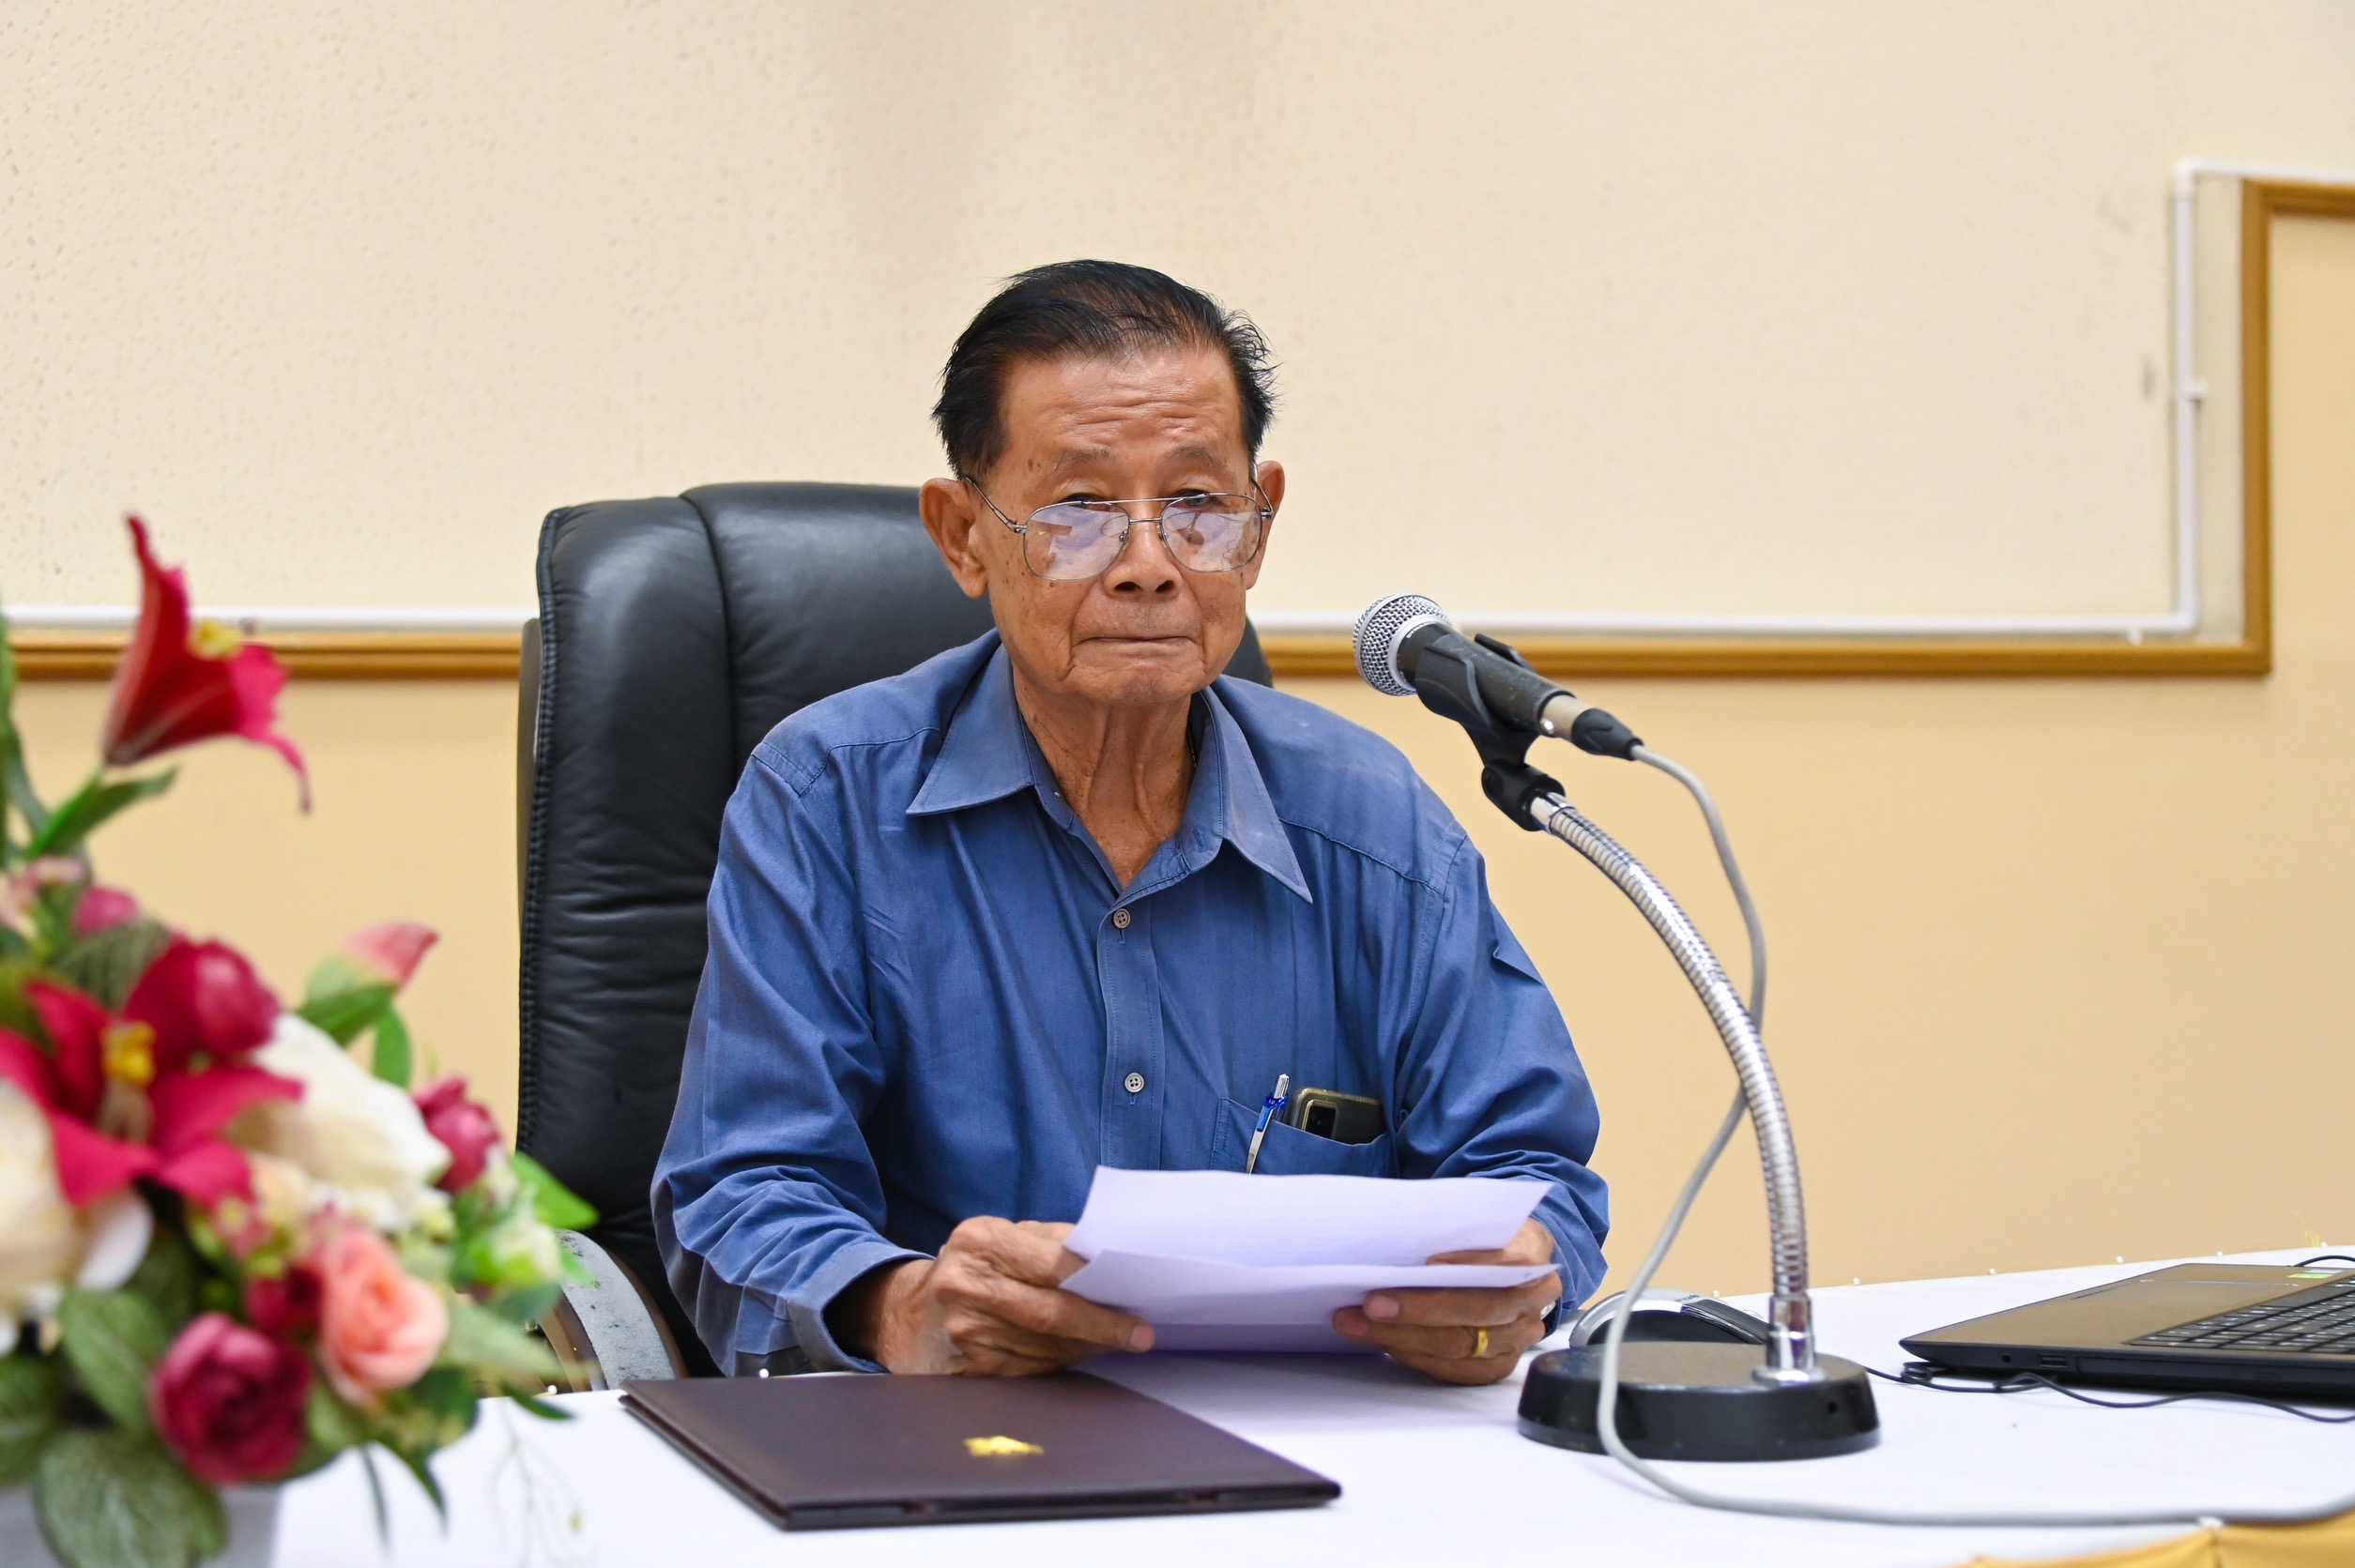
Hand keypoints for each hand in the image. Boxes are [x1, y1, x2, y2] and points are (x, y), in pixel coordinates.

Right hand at [843, 1218, 1154, 1375]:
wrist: (907, 1314)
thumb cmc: (971, 1267)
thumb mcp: (1001, 1236)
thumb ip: (1051, 1241)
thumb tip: (1107, 1256)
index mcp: (979, 1243)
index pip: (1051, 1265)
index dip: (1095, 1286)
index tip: (1133, 1300)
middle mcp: (966, 1287)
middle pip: (1050, 1314)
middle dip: (1102, 1326)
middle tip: (1140, 1335)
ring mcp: (964, 1333)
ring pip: (1046, 1348)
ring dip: (1087, 1346)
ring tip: (1115, 1340)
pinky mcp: (967, 1369)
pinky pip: (1031, 1370)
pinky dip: (1062, 1362)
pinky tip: (1078, 1352)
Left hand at [1332, 1218, 1559, 1384]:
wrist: (1516, 1261)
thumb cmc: (1484, 1238)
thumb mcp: (1478, 1217)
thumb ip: (1452, 1227)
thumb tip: (1396, 1238)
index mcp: (1531, 1256)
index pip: (1504, 1265)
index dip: (1468, 1266)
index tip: (1427, 1264)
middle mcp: (1532, 1302)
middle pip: (1478, 1312)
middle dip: (1418, 1310)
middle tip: (1371, 1303)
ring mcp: (1518, 1338)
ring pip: (1460, 1346)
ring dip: (1401, 1337)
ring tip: (1356, 1323)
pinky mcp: (1498, 1365)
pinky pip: (1454, 1369)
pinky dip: (1413, 1355)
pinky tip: (1381, 1340)